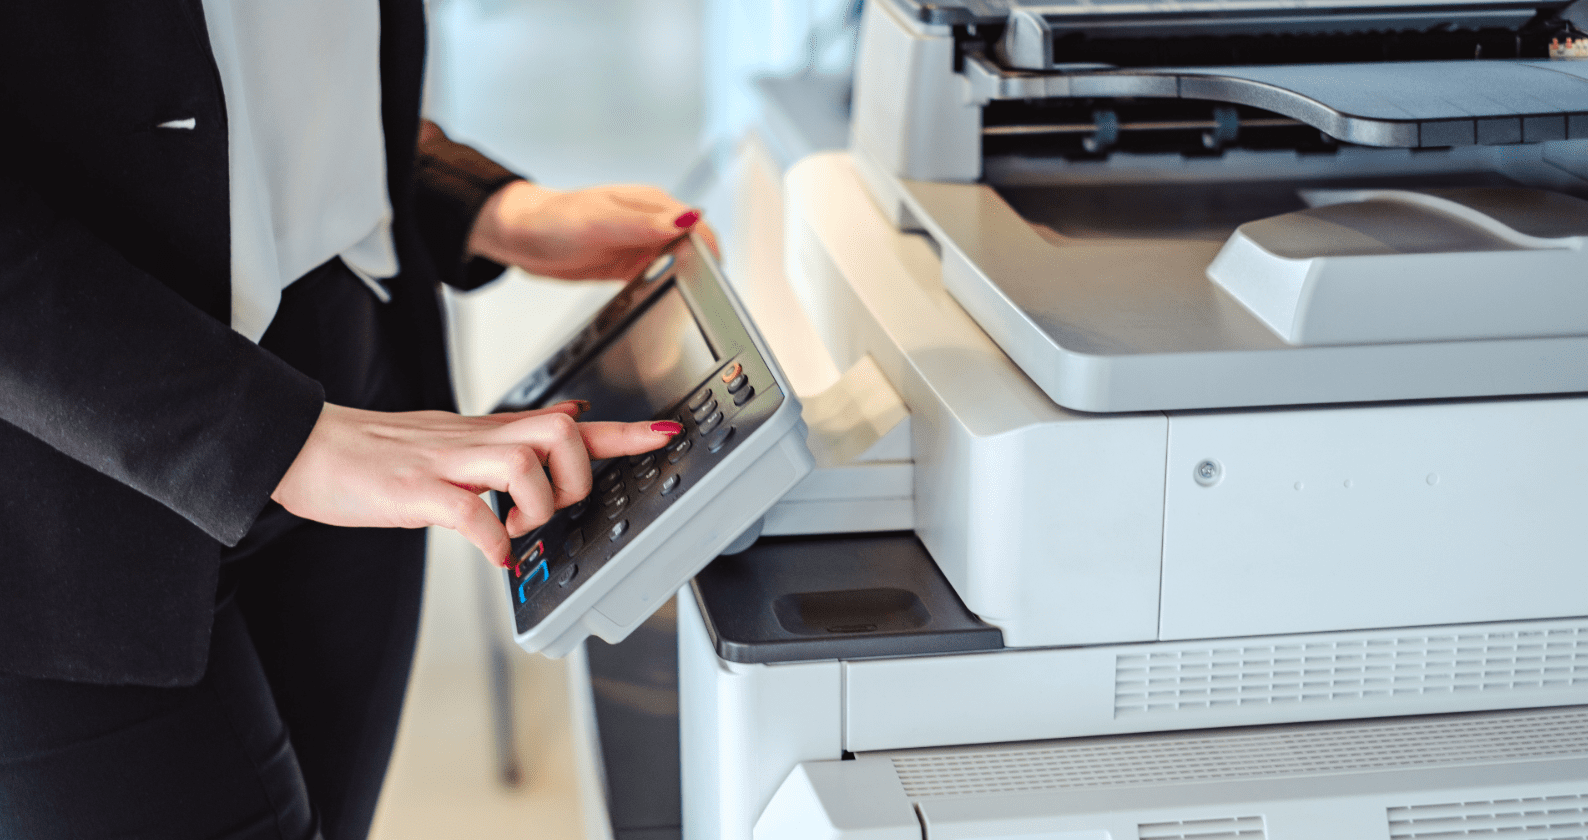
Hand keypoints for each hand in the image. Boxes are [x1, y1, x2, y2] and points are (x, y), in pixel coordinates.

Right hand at [270, 400, 682, 566]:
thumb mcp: (455, 437)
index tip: (667, 435)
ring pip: (524, 462)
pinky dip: (492, 539)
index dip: (623, 432)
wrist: (306, 446)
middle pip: (560, 431)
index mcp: (487, 433)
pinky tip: (492, 553)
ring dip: (536, 507)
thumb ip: (510, 436)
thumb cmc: (377, 453)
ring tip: (515, 531)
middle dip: (576, 476)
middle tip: (553, 509)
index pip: (568, 421)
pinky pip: (469, 511)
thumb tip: (569, 420)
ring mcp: (445, 462)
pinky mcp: (414, 490)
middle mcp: (475, 440)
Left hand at [467, 180, 719, 279]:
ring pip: (679, 261)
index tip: (713, 275)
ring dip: (686, 277)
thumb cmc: (552, 220)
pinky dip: (665, 286)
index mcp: (651, 204)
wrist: (520, 236)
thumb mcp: (600, 221)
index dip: (710, 249)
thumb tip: (687, 220)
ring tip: (688, 299)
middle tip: (704, 295)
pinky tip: (661, 297)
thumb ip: (644, 223)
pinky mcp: (629, 263)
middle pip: (694, 245)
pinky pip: (658, 275)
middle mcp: (650, 222)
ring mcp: (640, 243)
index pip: (697, 224)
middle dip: (704, 266)